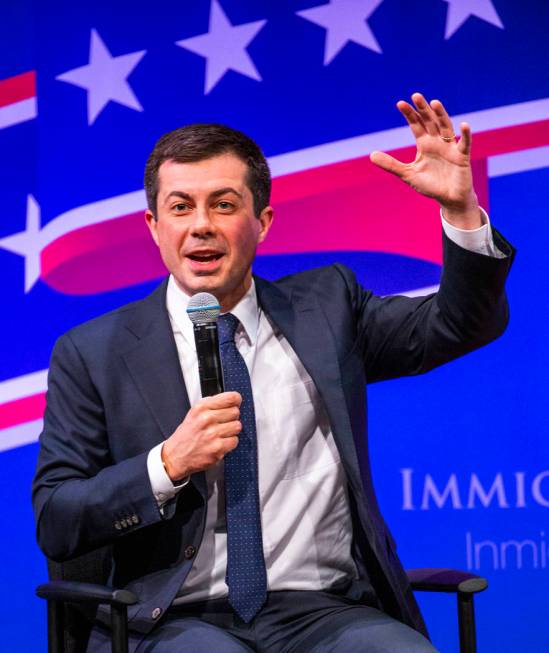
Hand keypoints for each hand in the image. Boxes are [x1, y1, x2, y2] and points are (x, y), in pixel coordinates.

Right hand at [161, 391, 241, 480]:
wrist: (175, 456)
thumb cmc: (187, 434)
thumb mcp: (195, 412)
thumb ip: (212, 404)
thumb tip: (232, 400)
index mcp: (202, 407)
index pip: (231, 398)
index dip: (236, 401)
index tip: (235, 404)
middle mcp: (207, 419)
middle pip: (236, 412)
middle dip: (231, 418)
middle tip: (222, 423)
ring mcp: (212, 434)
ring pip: (237, 426)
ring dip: (231, 431)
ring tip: (220, 434)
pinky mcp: (218, 448)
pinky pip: (235, 440)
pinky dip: (229, 443)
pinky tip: (219, 443)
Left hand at [370, 92, 481, 229]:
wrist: (448, 199)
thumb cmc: (430, 185)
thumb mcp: (407, 174)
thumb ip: (391, 164)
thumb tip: (371, 155)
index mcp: (424, 145)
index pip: (416, 125)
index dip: (409, 114)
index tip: (400, 103)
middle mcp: (437, 142)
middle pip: (430, 121)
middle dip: (423, 109)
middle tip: (416, 95)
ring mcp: (450, 147)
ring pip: (445, 127)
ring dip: (441, 115)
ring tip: (434, 103)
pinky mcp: (462, 157)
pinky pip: (464, 144)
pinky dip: (465, 135)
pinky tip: (463, 125)